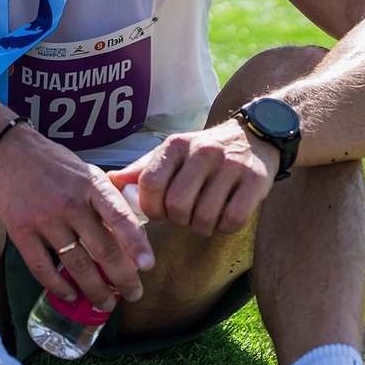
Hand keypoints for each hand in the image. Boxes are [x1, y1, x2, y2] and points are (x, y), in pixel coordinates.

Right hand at [0, 125, 154, 309]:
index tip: (148, 266)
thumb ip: (106, 201)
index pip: (120, 217)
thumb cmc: (54, 165)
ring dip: (94, 289)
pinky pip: (42, 268)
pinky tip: (70, 294)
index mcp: (92, 185)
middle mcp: (70, 202)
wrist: (8, 153)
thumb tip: (131, 235)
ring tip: (106, 302)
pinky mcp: (20, 231)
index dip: (136, 244)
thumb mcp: (87, 173)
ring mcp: (44, 218)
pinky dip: (58, 286)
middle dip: (122, 278)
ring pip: (76, 264)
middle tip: (134, 294)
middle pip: (102, 248)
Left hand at [112, 119, 275, 236]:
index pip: (150, 184)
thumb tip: (109, 182)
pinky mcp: (256, 180)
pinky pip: (233, 220)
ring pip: (204, 217)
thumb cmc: (203, 153)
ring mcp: (231, 165)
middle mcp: (203, 151)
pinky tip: (224, 217)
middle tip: (185, 215)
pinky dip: (225, 227)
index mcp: (175, 145)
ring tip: (205, 216)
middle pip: (177, 205)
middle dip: (177, 220)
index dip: (151, 208)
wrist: (253, 137)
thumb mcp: (171, 155)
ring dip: (201, 227)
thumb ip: (141, 170)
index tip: (159, 211)